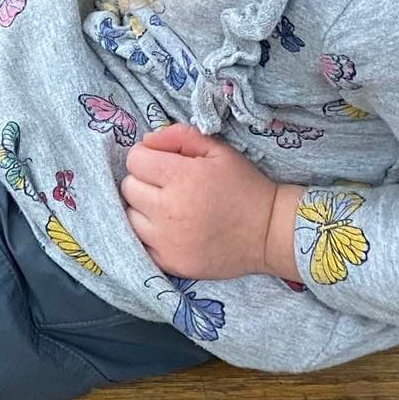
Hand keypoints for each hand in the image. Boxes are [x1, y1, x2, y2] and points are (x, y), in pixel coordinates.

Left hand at [119, 124, 301, 280]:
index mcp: (180, 178)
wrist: (269, 232)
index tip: (163, 163)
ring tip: (167, 208)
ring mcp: (168, 241)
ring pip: (130, 216)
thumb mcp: (217, 150)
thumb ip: (179, 136)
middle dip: (144, 181)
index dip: (147, 157)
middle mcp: (168, 210)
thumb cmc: (243, 185)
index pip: (135, 160)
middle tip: (167, 185)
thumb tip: (147, 141)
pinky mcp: (171, 263)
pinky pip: (141, 243)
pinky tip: (168, 229)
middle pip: (129, 187)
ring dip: (143, 208)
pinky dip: (149, 234)